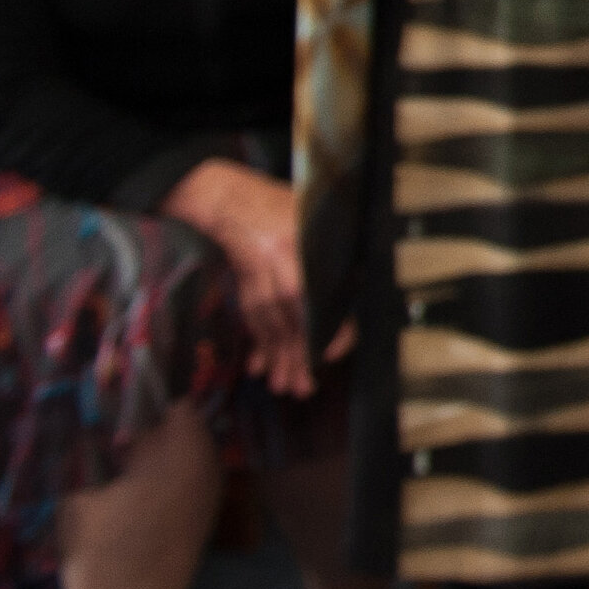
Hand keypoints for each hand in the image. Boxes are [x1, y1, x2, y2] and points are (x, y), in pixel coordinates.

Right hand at [162, 157, 317, 394]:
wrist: (233, 200)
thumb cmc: (284, 206)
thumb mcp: (319, 222)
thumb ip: (336, 253)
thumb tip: (355, 284)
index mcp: (304, 252)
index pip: (318, 301)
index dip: (326, 330)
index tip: (333, 353)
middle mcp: (282, 269)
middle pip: (292, 321)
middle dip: (298, 358)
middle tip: (304, 388)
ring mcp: (260, 280)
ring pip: (271, 326)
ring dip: (278, 358)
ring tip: (285, 386)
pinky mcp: (245, 286)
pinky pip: (254, 319)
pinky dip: (259, 343)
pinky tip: (261, 366)